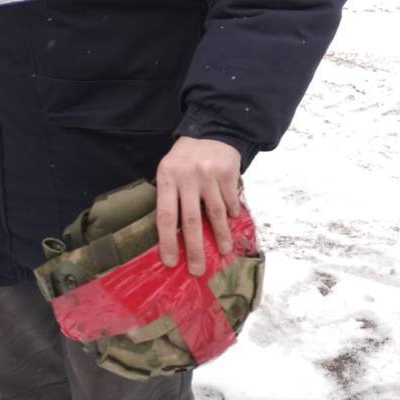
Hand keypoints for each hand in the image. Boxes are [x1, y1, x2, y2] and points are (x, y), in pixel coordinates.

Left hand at [155, 137, 241, 275]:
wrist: (211, 130)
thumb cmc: (185, 158)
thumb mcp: (170, 170)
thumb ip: (171, 196)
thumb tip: (175, 236)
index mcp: (167, 177)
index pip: (166, 216)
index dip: (168, 242)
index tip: (171, 263)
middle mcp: (188, 177)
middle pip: (192, 220)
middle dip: (195, 249)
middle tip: (198, 270)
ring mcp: (209, 174)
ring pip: (215, 213)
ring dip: (220, 236)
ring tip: (223, 251)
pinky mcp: (228, 172)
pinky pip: (230, 200)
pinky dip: (232, 213)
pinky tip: (232, 221)